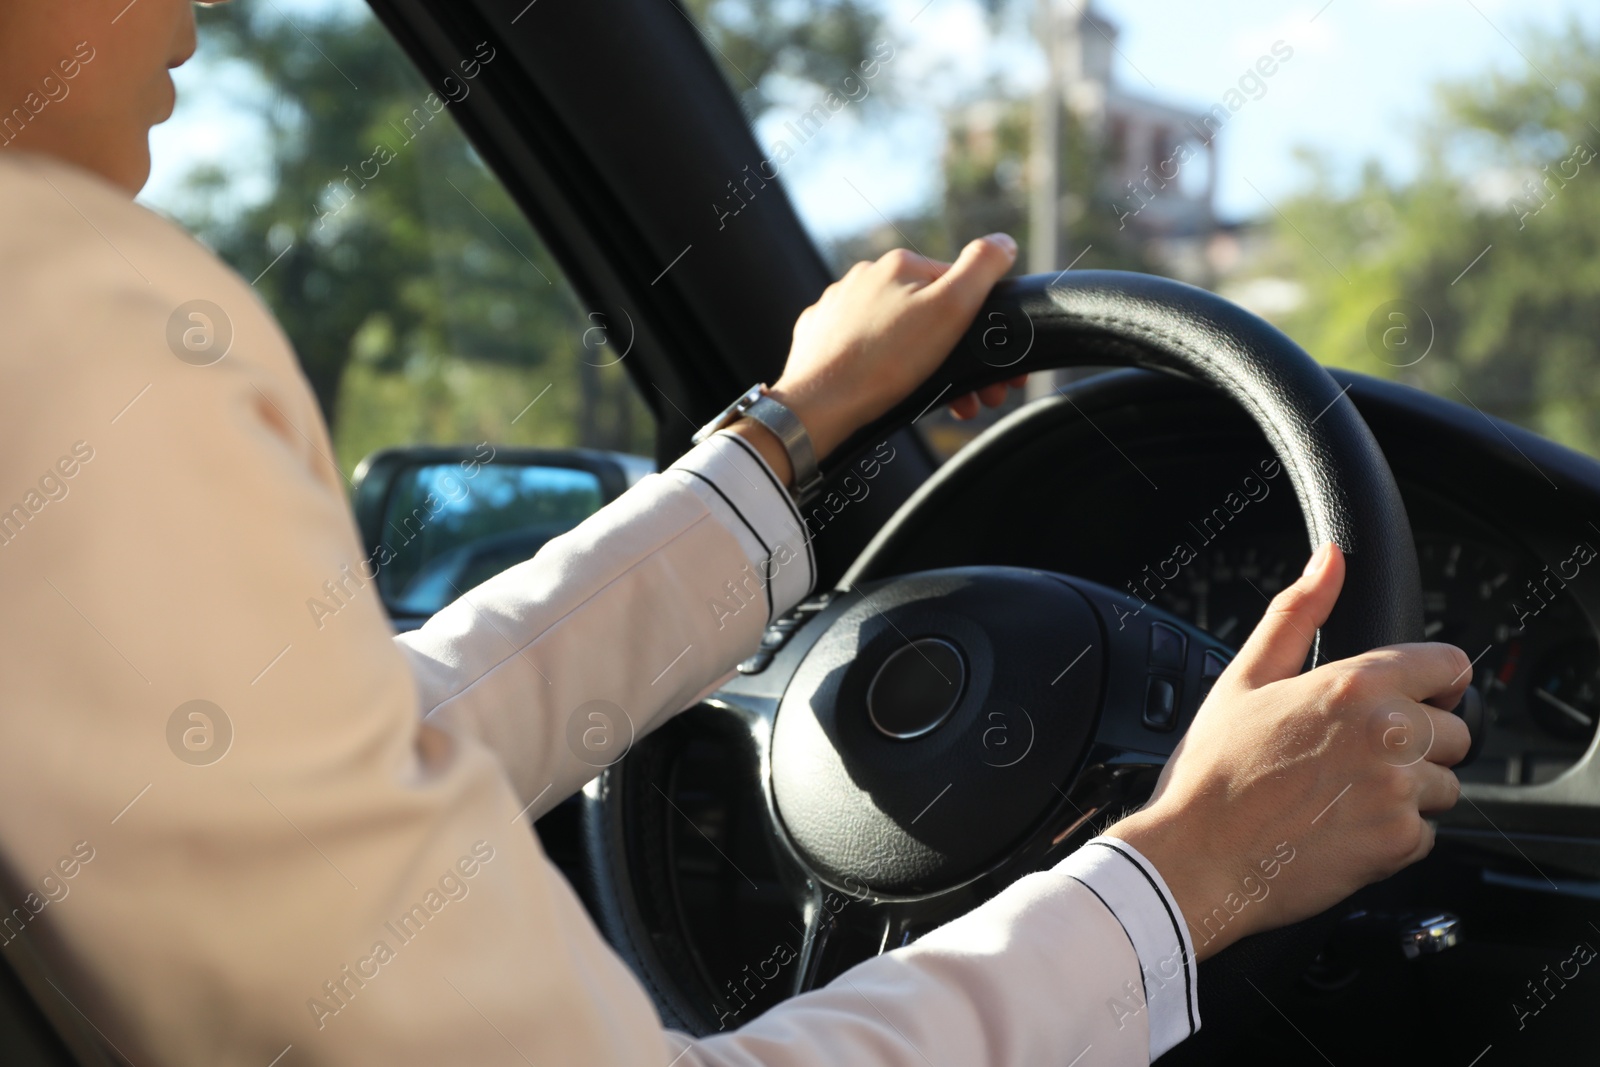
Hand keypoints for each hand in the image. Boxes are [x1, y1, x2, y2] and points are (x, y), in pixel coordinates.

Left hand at [729, 236, 1021, 478]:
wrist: (818, 406)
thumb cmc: (886, 362)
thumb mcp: (951, 308)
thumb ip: (982, 267)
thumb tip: (1002, 242)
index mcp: (899, 264)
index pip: (959, 286)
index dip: (982, 328)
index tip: (996, 371)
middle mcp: (864, 278)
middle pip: (928, 314)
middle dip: (957, 355)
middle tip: (975, 396)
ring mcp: (837, 307)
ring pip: (897, 334)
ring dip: (926, 366)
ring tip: (942, 402)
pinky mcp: (820, 338)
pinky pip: (865, 349)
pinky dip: (886, 369)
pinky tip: (895, 392)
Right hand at [1108, 543, 1471, 960]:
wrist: (1194, 858)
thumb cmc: (1211, 772)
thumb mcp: (1244, 677)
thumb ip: (1297, 613)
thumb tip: (1329, 560)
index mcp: (1354, 684)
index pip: (1449, 666)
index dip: (1432, 682)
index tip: (1411, 698)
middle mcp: (1387, 734)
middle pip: (1455, 732)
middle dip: (1417, 742)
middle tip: (1353, 757)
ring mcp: (1397, 791)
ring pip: (1443, 786)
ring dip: (1407, 791)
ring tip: (1342, 795)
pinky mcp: (1398, 843)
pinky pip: (1425, 834)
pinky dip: (1391, 835)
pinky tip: (1340, 827)